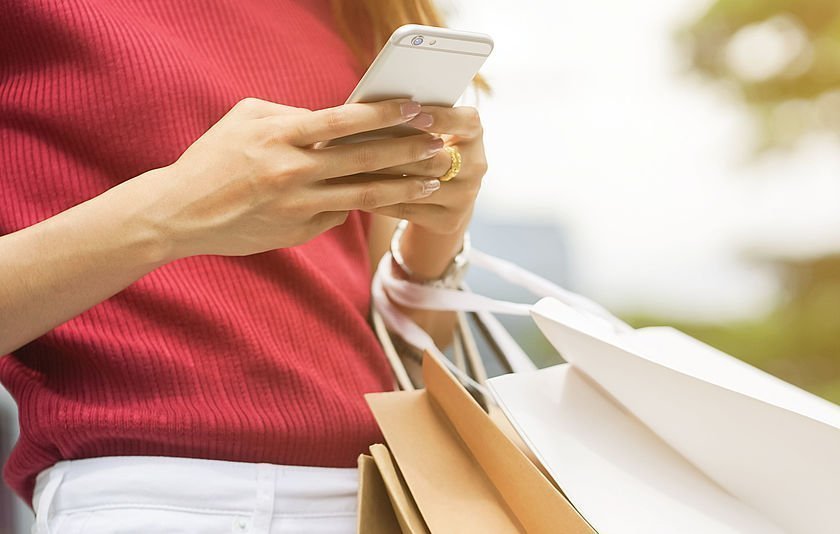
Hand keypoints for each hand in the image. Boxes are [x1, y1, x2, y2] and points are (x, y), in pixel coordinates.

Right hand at [143, 98, 444, 258]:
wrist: (181, 213)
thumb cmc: (212, 159)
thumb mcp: (244, 119)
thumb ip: (289, 115)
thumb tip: (330, 120)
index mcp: (280, 135)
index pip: (344, 121)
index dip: (384, 114)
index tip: (415, 108)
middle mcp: (293, 170)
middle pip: (364, 159)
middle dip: (408, 151)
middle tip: (439, 146)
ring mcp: (298, 204)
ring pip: (362, 195)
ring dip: (401, 188)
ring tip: (431, 182)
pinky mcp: (298, 230)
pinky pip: (338, 215)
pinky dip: (364, 206)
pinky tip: (389, 202)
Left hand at [361, 105, 486, 235]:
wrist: (445, 201)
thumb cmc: (427, 151)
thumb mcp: (433, 131)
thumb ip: (414, 117)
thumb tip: (373, 103)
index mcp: (474, 135)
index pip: (464, 122)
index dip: (439, 117)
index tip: (411, 111)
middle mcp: (475, 167)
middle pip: (434, 158)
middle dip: (396, 150)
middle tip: (359, 141)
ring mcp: (464, 197)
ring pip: (416, 185)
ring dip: (379, 176)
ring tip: (348, 166)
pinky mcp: (447, 221)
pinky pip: (405, 209)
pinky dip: (377, 198)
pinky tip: (352, 190)